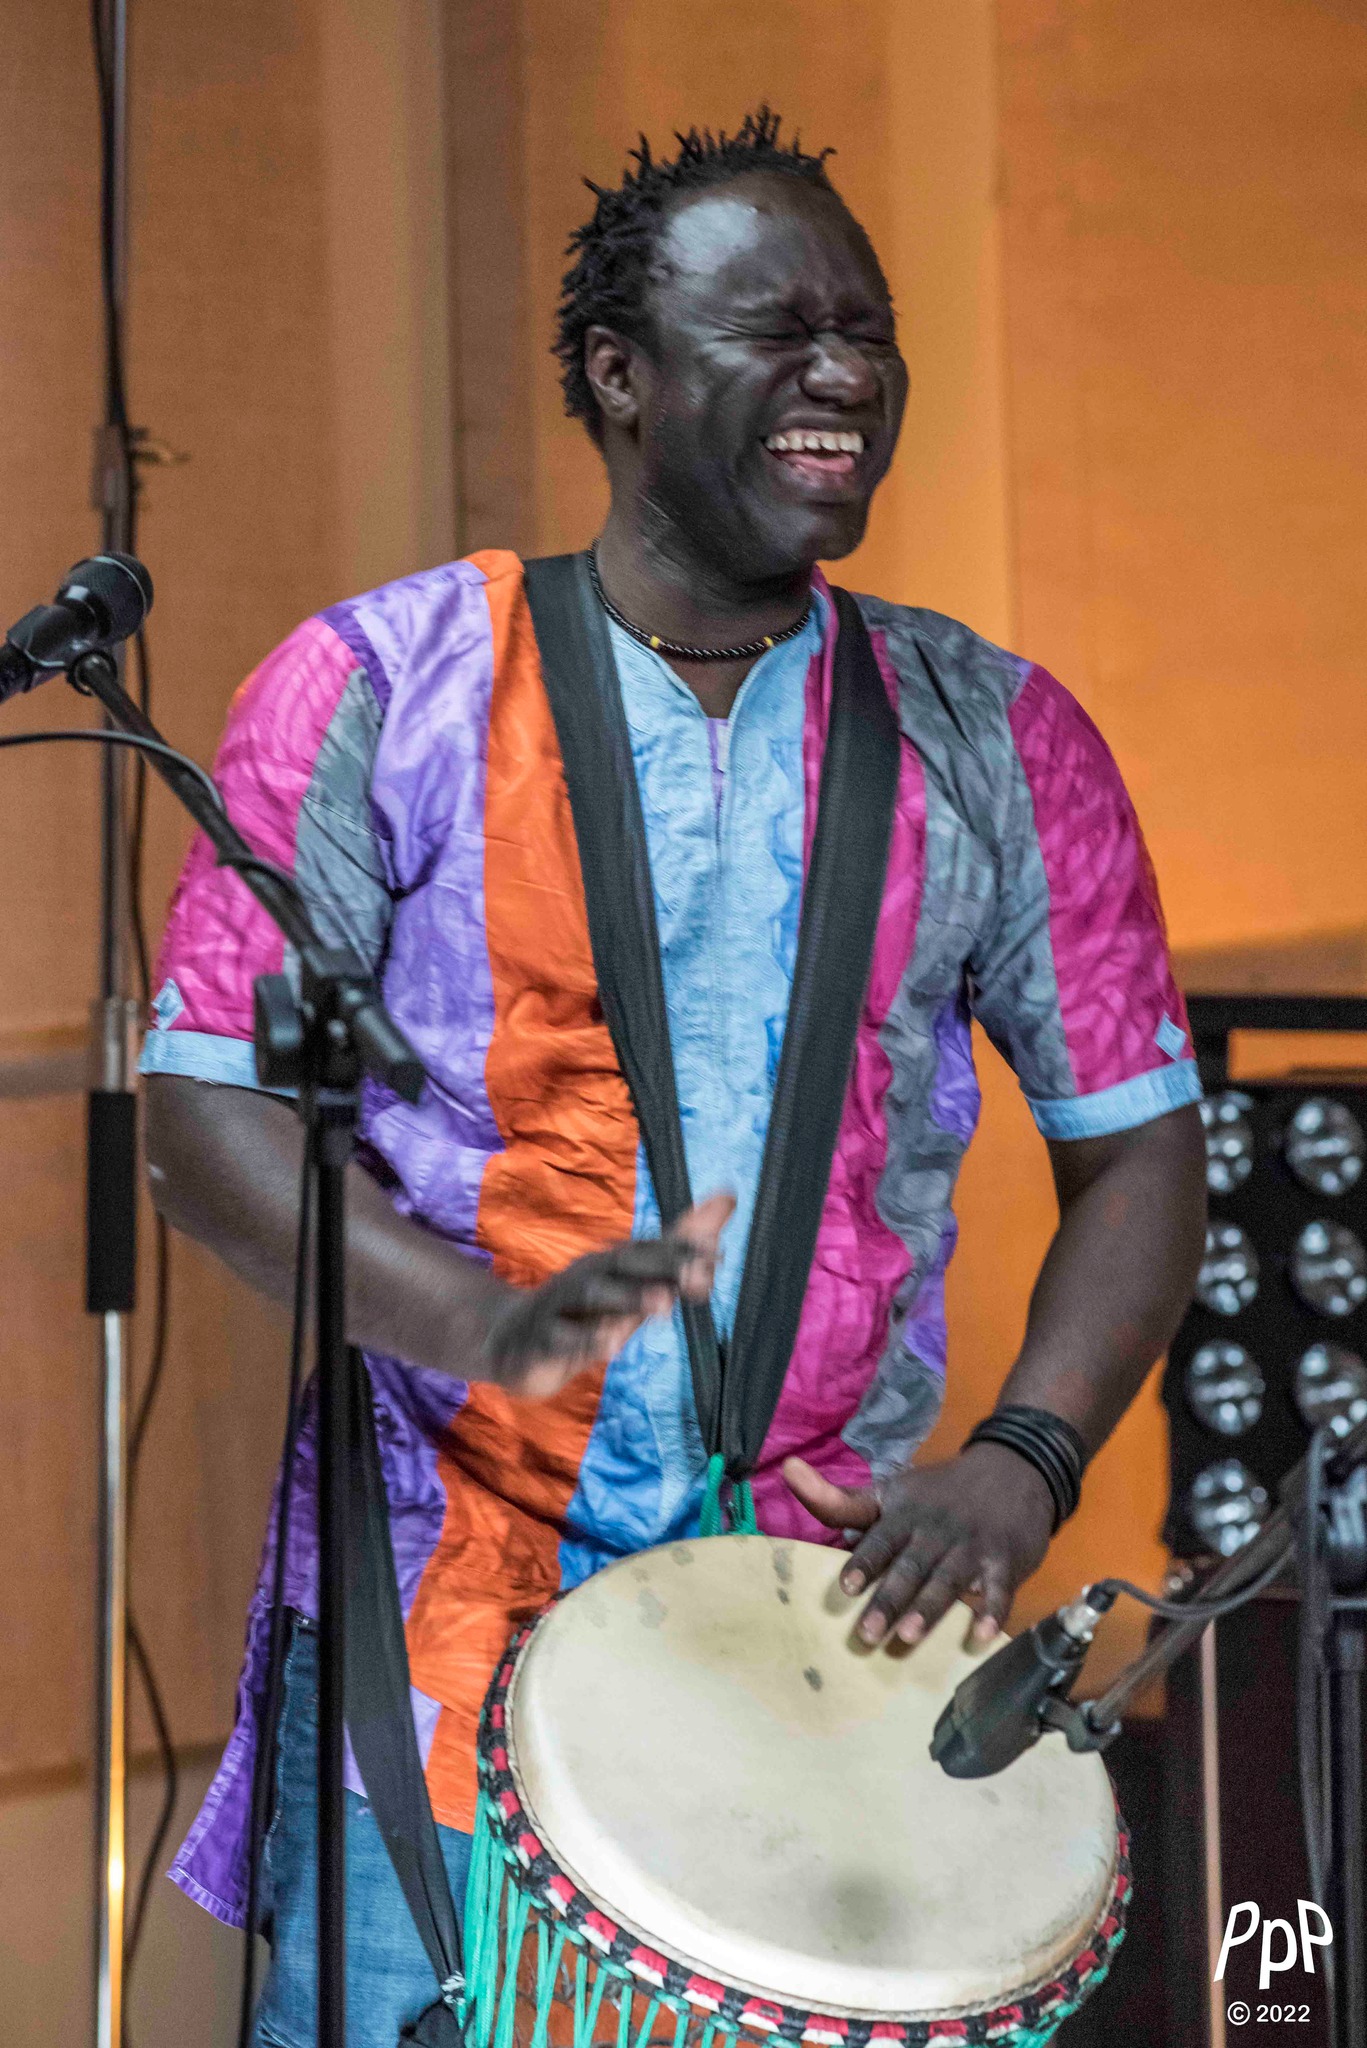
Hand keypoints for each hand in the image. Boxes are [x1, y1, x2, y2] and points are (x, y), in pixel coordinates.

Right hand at [482, 1192, 734, 1397]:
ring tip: (662, 1302)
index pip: (652, 1250)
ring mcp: (562, 1306)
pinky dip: (586, 1341)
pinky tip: (610, 1347)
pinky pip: (563, 1340)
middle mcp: (588, 1276)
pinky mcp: (542, 1341)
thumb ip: (680, 1243)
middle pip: (626, 1265)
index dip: (685, 1251)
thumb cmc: (586, 1307)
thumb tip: (729, 1195)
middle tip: (703, 1273)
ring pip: (595, 1299)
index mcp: (613, 1262)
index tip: (719, 1255)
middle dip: (665, 1267)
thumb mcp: (635, 1278)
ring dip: (628, 1299)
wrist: (512, 1340)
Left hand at [782, 1442, 1054, 1648]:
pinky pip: (999, 1590)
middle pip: (910, 1567)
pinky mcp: (1006, 1560)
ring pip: (947, 1580)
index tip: (844, 1587)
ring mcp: (973, 1545)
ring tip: (908, 1636)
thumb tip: (789, 1472)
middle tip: (866, 1634)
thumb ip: (839, 1499)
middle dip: (889, 1600)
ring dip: (928, 1609)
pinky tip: (980, 1636)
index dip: (863, 1562)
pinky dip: (991, 1611)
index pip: (880, 1539)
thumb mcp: (891, 1490)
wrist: (1013, 1468)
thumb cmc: (939, 1491)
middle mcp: (936, 1530)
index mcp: (905, 1514)